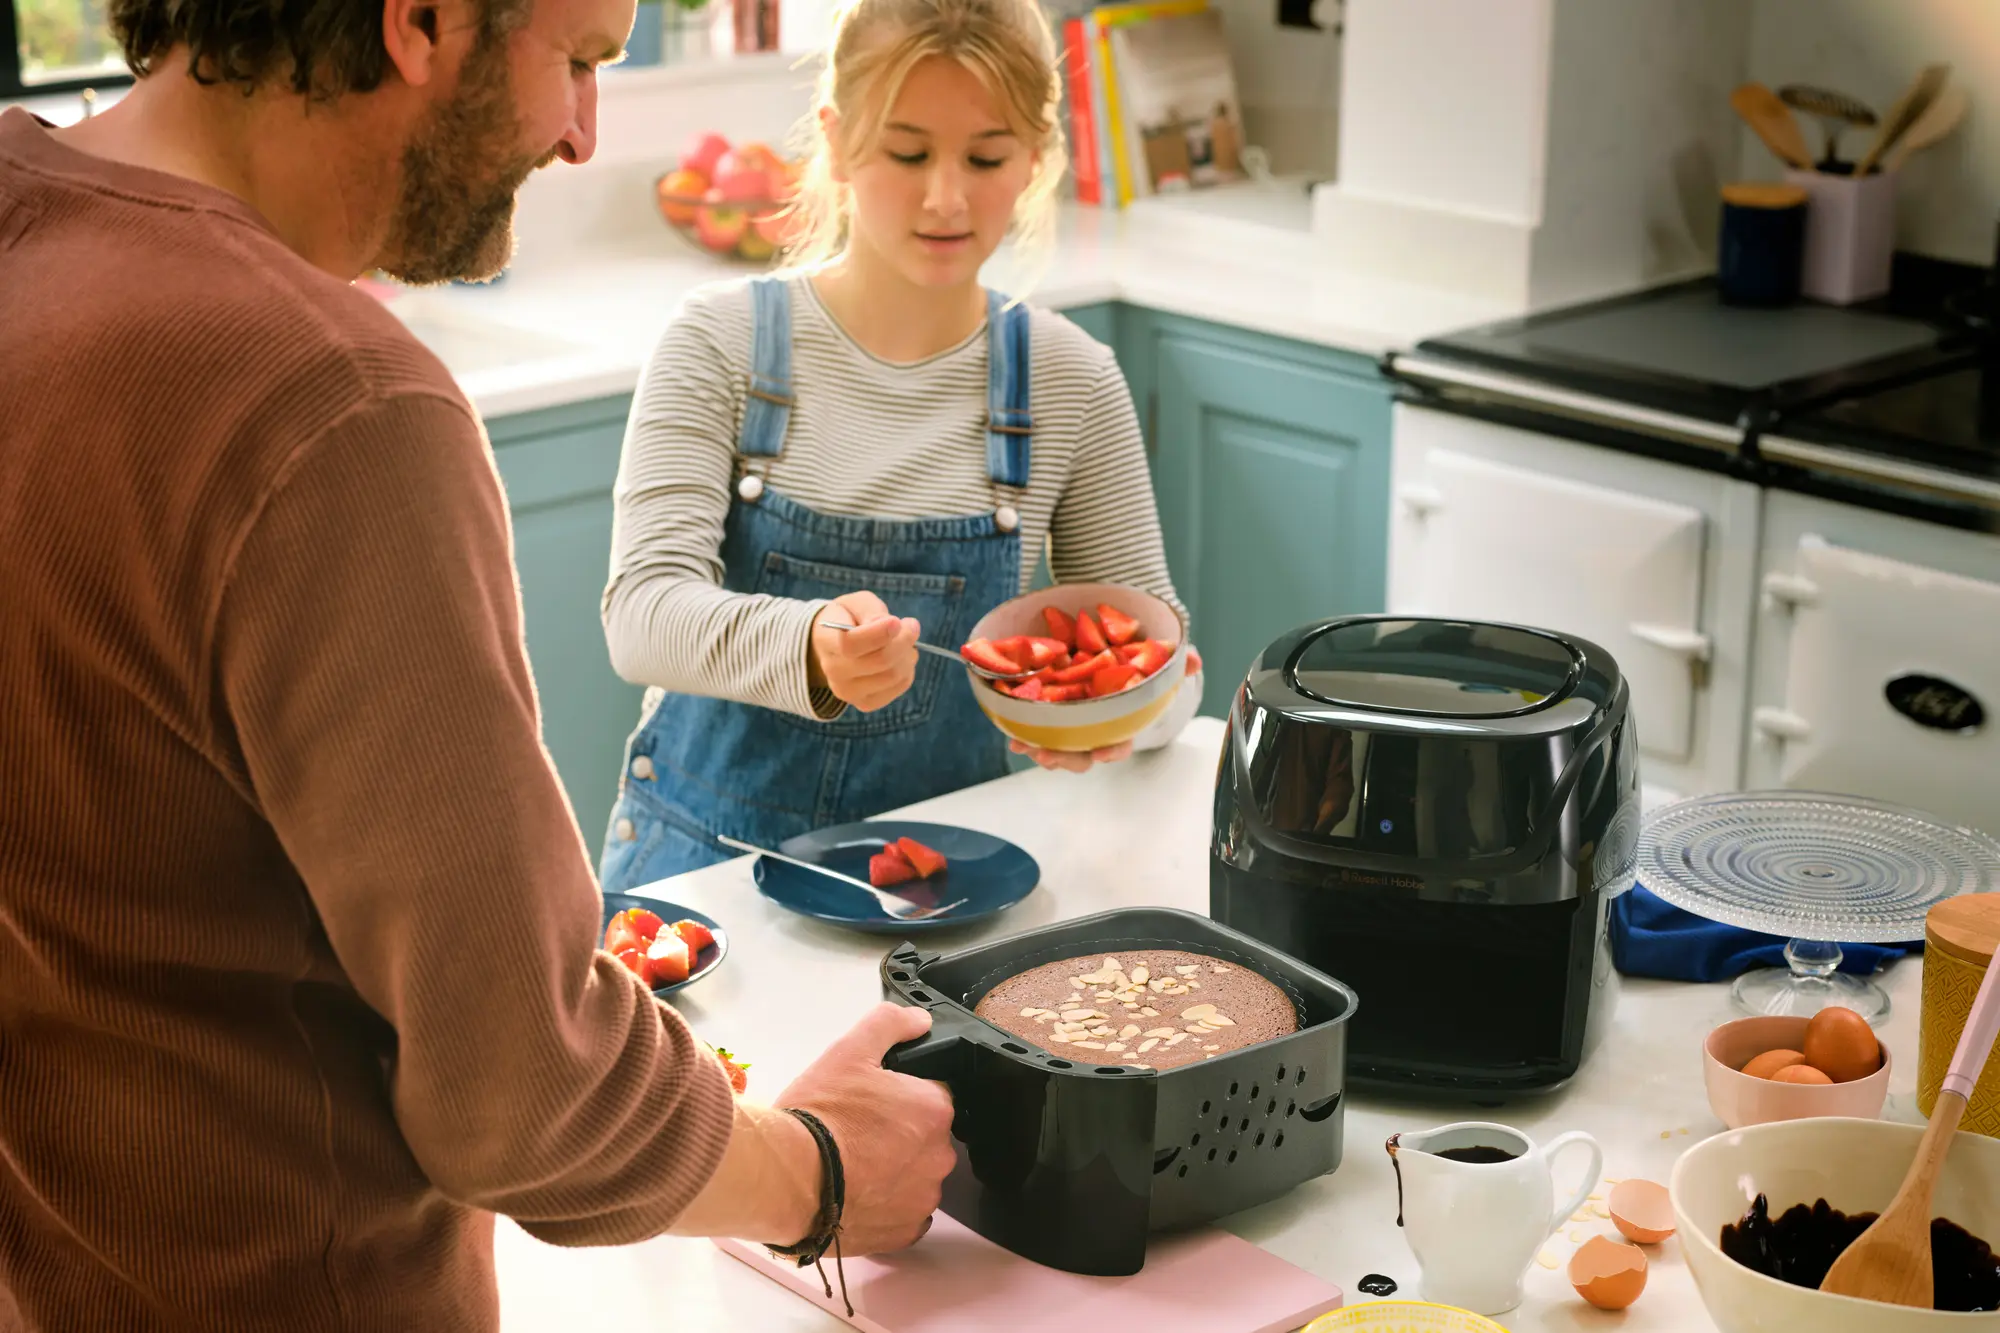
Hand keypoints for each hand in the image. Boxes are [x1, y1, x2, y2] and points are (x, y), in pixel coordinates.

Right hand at [777, 1003, 955, 1255]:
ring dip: (894, 1170)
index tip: (872, 1102)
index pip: (932, 1095)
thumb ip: (890, 1025)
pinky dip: (887, 1204)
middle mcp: (939, 1157)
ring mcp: (923, 1198)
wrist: (788, 1179)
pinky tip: (857, 1192)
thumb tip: (920, 1021)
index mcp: (933, 1111)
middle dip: (900, 1133)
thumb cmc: (819, 1115)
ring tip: (852, 1164)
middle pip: (926, 1137)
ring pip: (916, 1175)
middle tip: (857, 1132)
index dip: (901, 1096)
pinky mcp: (904, 1232)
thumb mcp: (848, 1051)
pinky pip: (905, 1213)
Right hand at [809, 591, 919, 712]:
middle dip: (904, 640)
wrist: (834, 646)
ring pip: (892, 675)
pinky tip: (900, 658)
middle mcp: (833, 671)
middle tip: (911, 625)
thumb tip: (892, 626)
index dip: (879, 633)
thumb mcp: (856, 603)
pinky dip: (908, 670)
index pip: (851, 645)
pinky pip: (898, 687)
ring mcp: (848, 691)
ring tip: (905, 642)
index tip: (897, 621)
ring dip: (908, 655)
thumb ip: (871, 610)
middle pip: (880, 661)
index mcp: (826, 641)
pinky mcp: (865, 703)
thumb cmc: (848, 619)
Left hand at [1007, 646, 1203, 772]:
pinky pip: (1037, 730)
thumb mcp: (1158, 665)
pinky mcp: (1052, 716)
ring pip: (1058, 747)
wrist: (1114, 661)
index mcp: (1121, 723)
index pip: (1120, 743)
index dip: (1111, 750)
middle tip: (1049, 756)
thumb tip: (1193, 659)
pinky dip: (1024, 735)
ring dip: (1042, 750)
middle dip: (1066, 759)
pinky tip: (1014, 737)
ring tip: (1028, 748)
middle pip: (1082, 754)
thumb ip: (1176, 664)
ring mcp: (1073, 726)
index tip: (1100, 753)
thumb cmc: (1138, 671)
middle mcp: (1096, 730)